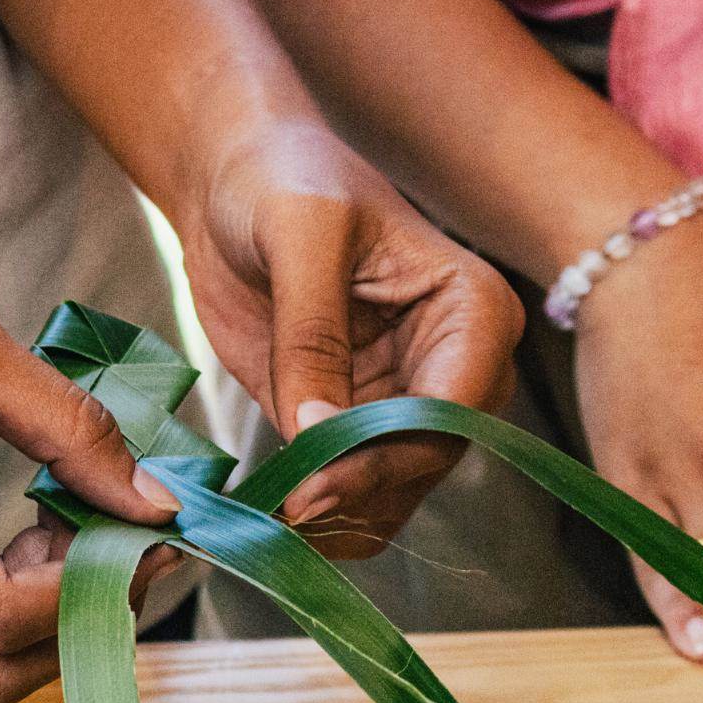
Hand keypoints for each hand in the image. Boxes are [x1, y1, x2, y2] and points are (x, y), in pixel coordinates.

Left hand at [172, 121, 521, 556]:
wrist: (231, 182)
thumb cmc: (280, 178)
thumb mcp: (297, 235)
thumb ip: (311, 332)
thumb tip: (317, 433)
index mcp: (471, 308)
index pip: (453, 406)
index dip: (388, 452)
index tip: (316, 482)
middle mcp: (455, 365)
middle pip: (427, 457)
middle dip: (360, 489)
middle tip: (288, 508)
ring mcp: (404, 400)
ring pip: (395, 488)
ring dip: (340, 514)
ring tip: (272, 524)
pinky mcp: (351, 422)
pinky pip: (352, 487)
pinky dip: (317, 509)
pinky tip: (268, 516)